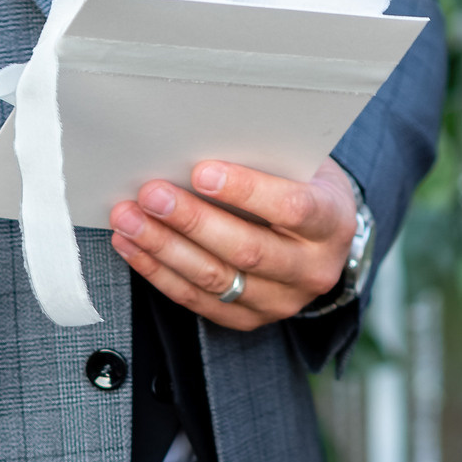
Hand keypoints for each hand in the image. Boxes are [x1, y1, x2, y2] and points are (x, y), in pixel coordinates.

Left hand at [107, 158, 358, 329]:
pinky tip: (133, 247)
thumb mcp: (300, 164)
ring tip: (128, 220)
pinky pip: (198, 300)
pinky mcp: (249, 319)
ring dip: (165, 248)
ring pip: (215, 279)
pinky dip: (160, 273)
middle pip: (246, 249)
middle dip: (192, 220)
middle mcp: (311, 270)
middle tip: (151, 195)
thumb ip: (263, 158)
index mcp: (332, 223)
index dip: (246, 190)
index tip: (201, 171)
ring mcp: (281, 301)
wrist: (318, 237)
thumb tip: (196, 143)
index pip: (292, 208)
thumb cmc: (302, 185)